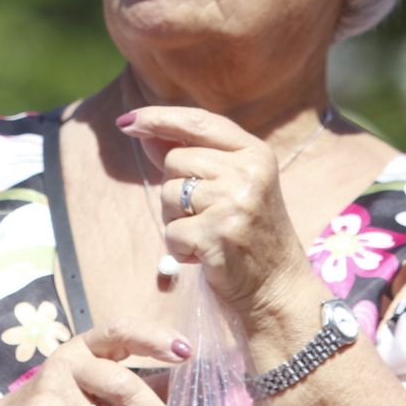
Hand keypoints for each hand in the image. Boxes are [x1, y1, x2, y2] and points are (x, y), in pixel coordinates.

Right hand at [0, 320, 189, 405]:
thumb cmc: (62, 403)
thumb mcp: (97, 389)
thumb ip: (129, 392)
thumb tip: (173, 395)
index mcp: (87, 350)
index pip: (122, 331)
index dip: (154, 338)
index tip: (185, 351)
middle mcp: (69, 361)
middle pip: (121, 383)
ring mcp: (52, 388)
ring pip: (107, 405)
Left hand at [119, 106, 317, 319]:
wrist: (277, 287)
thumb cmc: (249, 232)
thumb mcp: (231, 185)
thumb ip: (191, 157)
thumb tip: (145, 132)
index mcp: (254, 152)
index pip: (198, 122)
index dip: (159, 118)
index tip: (128, 121)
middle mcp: (248, 172)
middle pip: (174, 160)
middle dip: (175, 189)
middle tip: (204, 215)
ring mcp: (235, 202)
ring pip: (168, 194)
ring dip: (176, 220)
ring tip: (207, 234)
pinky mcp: (219, 235)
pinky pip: (171, 232)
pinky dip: (179, 249)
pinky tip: (205, 255)